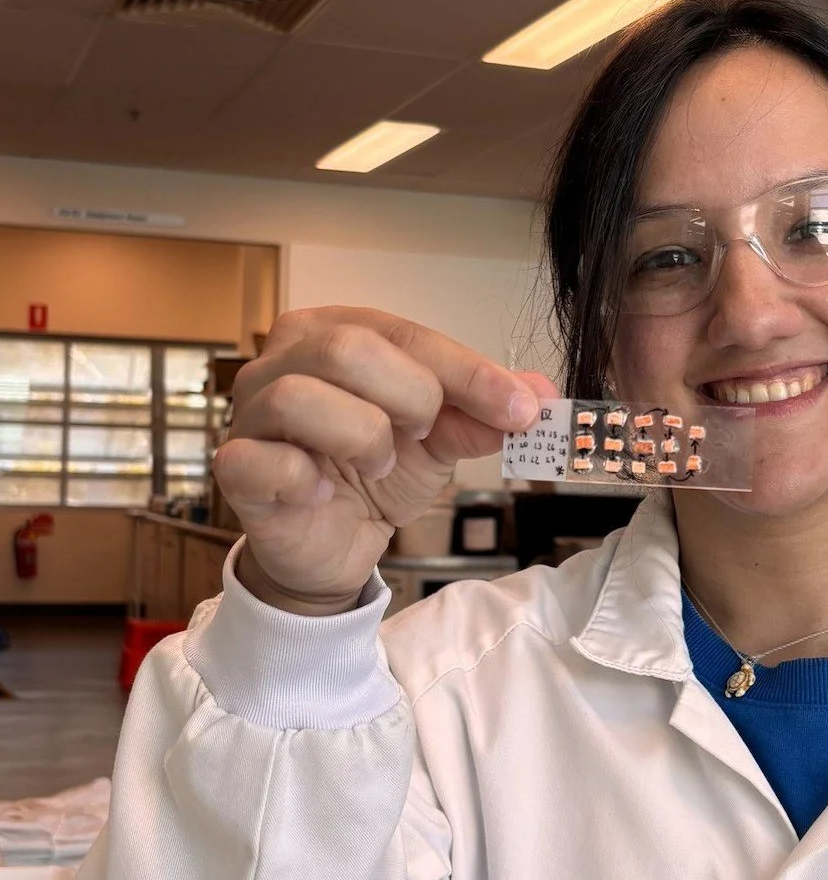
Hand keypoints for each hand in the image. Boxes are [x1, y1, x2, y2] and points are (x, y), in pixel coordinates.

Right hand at [215, 307, 554, 613]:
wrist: (334, 546)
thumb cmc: (374, 475)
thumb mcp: (440, 441)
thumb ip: (482, 415)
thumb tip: (538, 396)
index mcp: (334, 333)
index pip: (405, 334)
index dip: (469, 373)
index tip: (522, 408)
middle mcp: (283, 360)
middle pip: (347, 348)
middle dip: (409, 397)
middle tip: (424, 435)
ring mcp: (251, 413)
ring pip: (302, 397)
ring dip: (363, 438)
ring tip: (377, 465)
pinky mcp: (237, 468)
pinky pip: (267, 461)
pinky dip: (311, 480)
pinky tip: (327, 493)